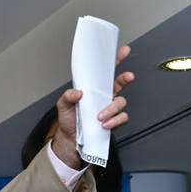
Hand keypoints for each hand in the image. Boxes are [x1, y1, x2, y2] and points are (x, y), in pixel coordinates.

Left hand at [50, 45, 135, 168]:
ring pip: (121, 102)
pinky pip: (121, 118)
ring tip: (100, 117)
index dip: (114, 61)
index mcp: (93, 89)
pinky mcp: (113, 121)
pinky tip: (104, 125)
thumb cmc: (68, 120)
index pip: (104, 72)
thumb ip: (67, 97)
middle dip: (125, 78)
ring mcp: (110, 109)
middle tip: (128, 76)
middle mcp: (104, 96)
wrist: (70, 140)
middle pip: (120, 83)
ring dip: (111, 109)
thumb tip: (78, 92)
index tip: (123, 51)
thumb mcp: (62, 106)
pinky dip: (114, 121)